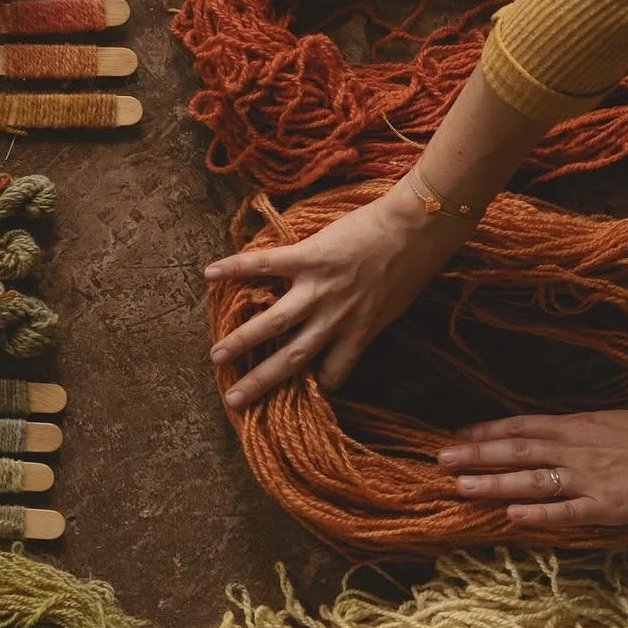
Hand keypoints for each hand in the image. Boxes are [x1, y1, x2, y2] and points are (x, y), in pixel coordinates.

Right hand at [205, 181, 473, 407]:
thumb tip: (356, 319)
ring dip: (242, 341)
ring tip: (215, 356)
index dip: (315, 386)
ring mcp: (319, 289)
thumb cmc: (414, 263)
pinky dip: (235, 268)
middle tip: (234, 400)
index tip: (295, 395)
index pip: (334, 373)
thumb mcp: (395, 304)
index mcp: (359, 333)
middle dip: (261, 382)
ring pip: (273, 323)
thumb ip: (370, 316)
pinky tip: (209, 274)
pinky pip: (265, 265)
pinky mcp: (308, 257)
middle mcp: (335, 319)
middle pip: (292, 359)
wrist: (418, 227)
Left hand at [439, 408, 627, 527]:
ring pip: (533, 480)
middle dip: (477, 455)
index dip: (486, 432)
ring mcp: (587, 478)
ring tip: (462, 487)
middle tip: (441, 459)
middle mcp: (573, 449)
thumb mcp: (599, 422)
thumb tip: (533, 433)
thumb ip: (566, 431)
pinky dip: (538, 513)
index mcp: (572, 427)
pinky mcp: (605, 506)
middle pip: (517, 450)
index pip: (520, 427)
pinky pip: (566, 511)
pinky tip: (511, 516)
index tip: (455, 436)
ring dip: (495, 483)